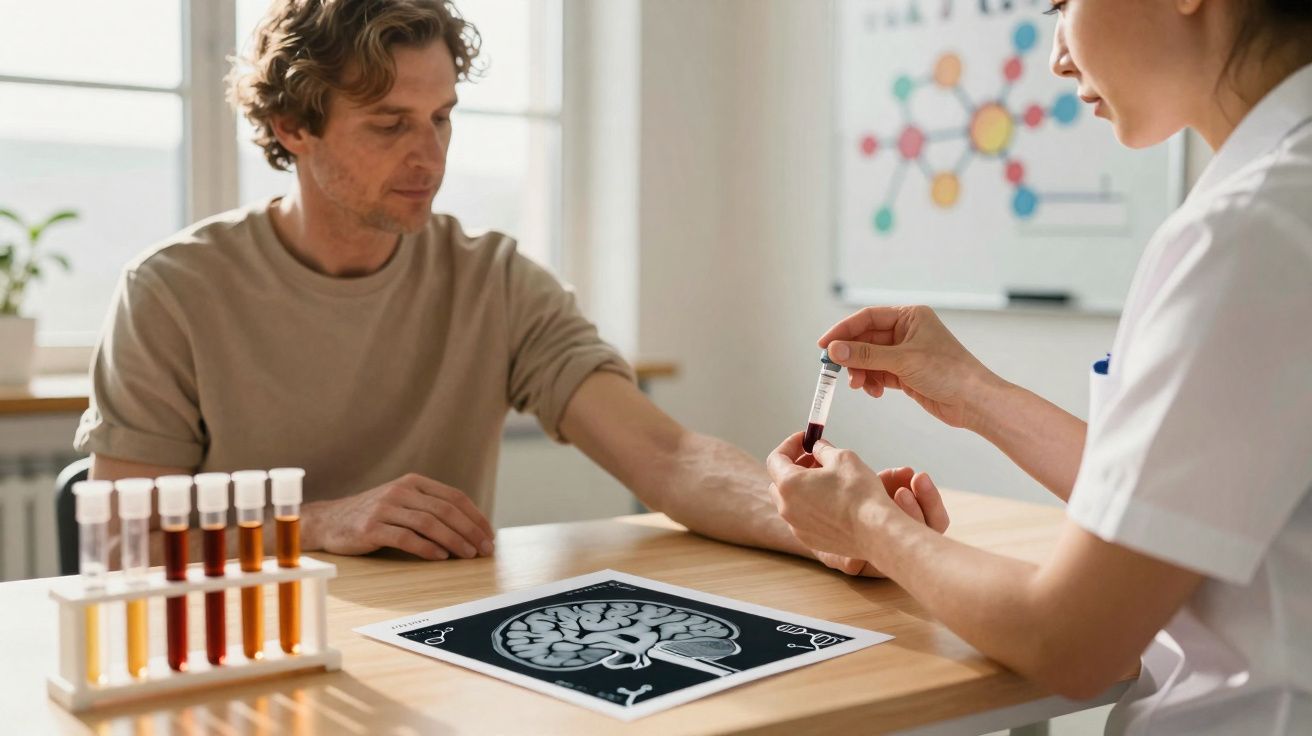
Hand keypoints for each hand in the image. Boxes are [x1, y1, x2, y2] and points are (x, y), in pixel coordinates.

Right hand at [302, 473, 494, 560]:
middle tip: (485, 549)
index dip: (475, 517)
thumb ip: (430, 508)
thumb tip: (470, 528)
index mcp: (413, 482)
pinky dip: (427, 548)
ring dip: (454, 541)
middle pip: (445, 510)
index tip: (489, 535)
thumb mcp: (403, 502)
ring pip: (429, 524)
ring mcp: (385, 508)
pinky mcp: (371, 528)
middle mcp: (401, 491)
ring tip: (468, 555)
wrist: (329, 521)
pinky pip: (406, 538)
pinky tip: (441, 557)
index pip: (454, 497)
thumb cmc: (374, 515)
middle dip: (470, 531)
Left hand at [766, 432, 945, 565]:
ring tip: (826, 480)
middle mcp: (787, 507)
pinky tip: (831, 502)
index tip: (804, 439)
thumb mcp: (842, 458)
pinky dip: (809, 506)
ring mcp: (796, 526)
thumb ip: (822, 450)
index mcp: (789, 484)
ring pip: (790, 501)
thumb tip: (816, 448)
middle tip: (815, 458)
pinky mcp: (809, 539)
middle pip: (779, 481)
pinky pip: (801, 518)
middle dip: (794, 466)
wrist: (875, 531)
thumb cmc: (859, 493)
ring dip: (801, 487)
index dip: (790, 444)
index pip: (776, 458)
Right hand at [819, 305, 999, 428]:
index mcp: (909, 317)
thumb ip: (865, 355)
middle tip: (837, 370)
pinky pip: (879, 373)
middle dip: (852, 356)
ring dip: (861, 372)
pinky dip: (872, 382)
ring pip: (870, 358)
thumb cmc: (949, 372)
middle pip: (866, 339)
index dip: (843, 330)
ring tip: (860, 386)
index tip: (824, 345)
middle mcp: (906, 332)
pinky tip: (875, 392)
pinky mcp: (906, 373)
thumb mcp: (902, 360)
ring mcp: (906, 353)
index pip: (867, 318)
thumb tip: (835, 349)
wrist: (974, 401)